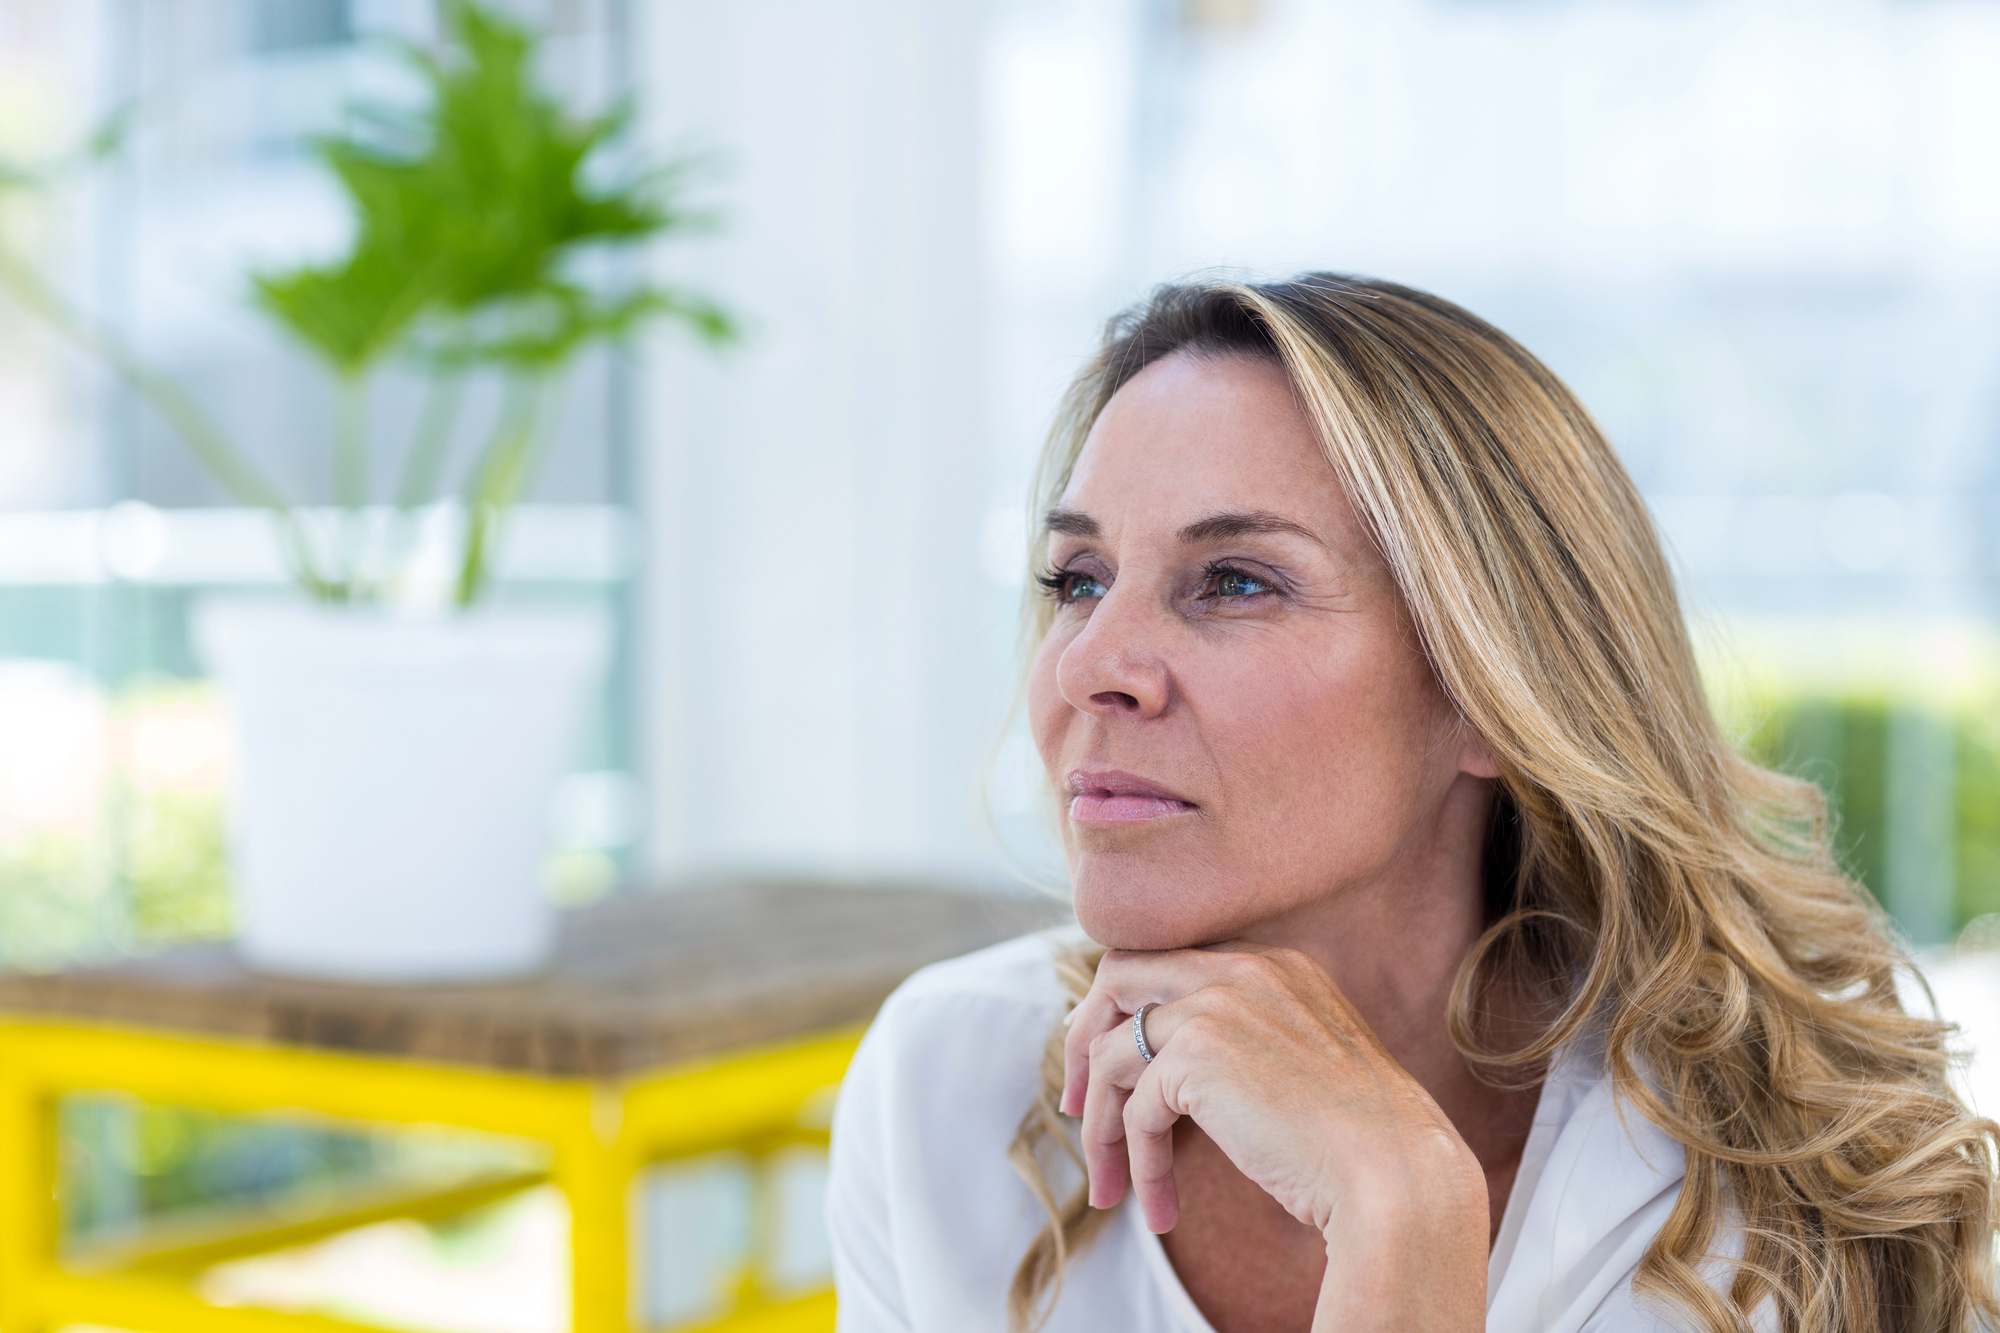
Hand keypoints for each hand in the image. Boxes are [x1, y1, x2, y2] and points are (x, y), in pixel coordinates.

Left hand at [1061, 943, 1488, 1330]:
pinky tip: (1159, 1209)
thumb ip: (1240, 1042)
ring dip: (1101, 1128)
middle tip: (1073, 1107)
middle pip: (1117, 978)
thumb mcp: (1298, 1066)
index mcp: (1274, 964)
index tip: (1107, 1068)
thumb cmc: (1359, 1142)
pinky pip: (1133, 1109)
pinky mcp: (1196, 1055)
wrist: (1396, 1174)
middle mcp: (1242, 968)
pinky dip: (1136, 1163)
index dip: (1125, 1013)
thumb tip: (1161, 1064)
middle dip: (1081, 1041)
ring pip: (1111, 1053)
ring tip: (1111, 1189)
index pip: (1166, 964)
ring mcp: (1216, 1004)